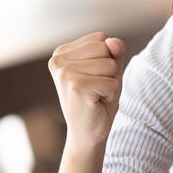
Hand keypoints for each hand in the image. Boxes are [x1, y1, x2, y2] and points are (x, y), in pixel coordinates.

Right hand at [48, 31, 125, 148]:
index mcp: (62, 52)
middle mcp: (58, 60)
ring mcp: (65, 73)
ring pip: (110, 64)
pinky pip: (112, 82)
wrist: (87, 133)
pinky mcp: (76, 86)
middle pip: (105, 48)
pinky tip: (96, 103)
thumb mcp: (109, 70)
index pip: (101, 38)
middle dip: (110, 70)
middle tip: (97, 88)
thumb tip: (114, 42)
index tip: (94, 77)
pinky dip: (111, 94)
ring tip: (96, 95)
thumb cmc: (98, 100)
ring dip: (111, 82)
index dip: (107, 59)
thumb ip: (114, 51)